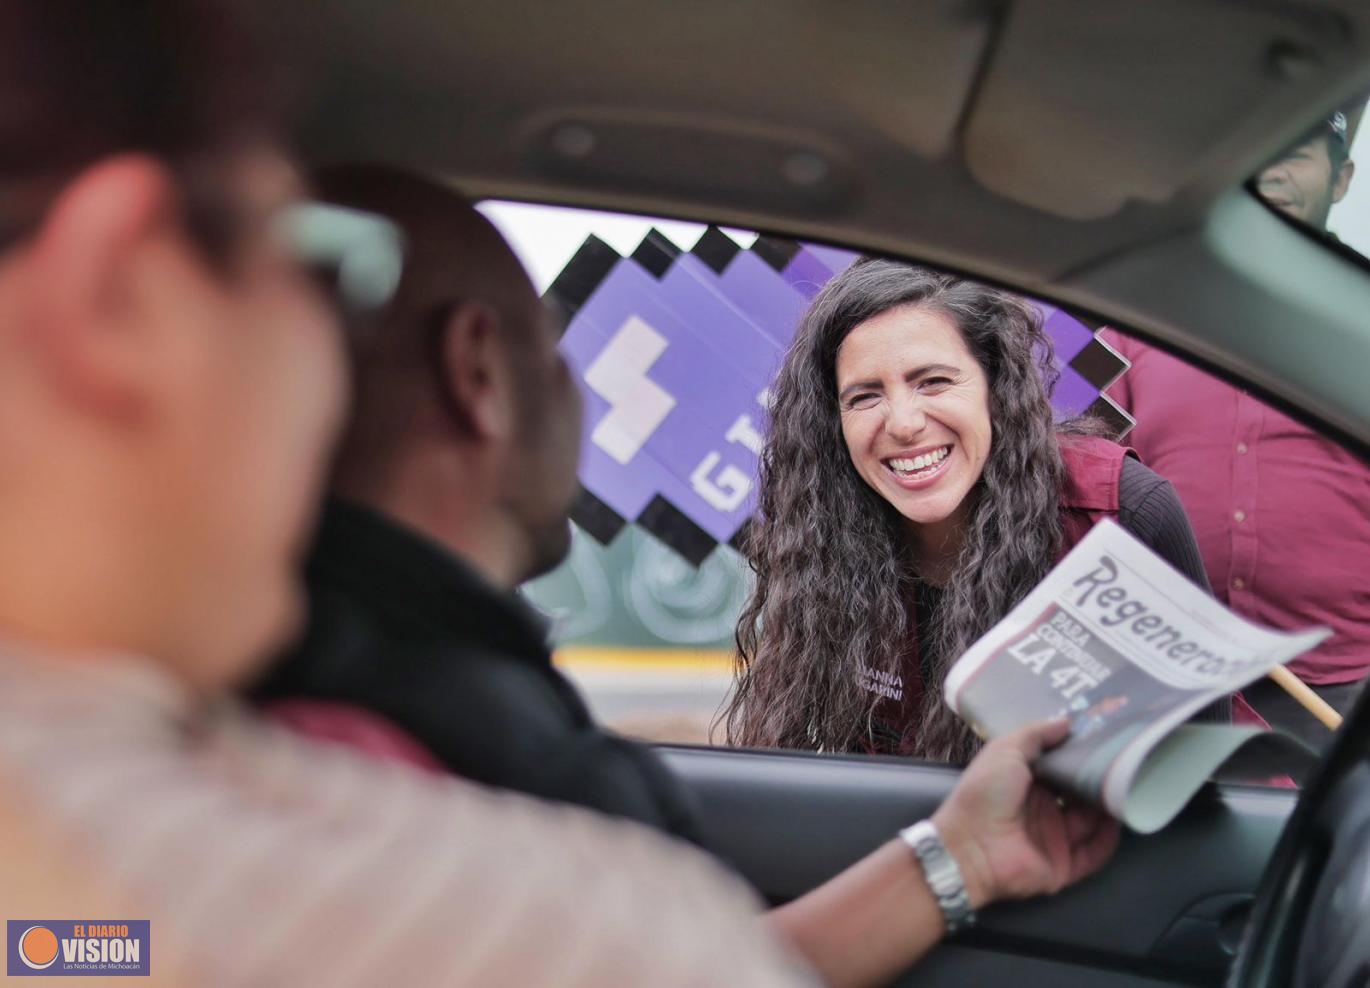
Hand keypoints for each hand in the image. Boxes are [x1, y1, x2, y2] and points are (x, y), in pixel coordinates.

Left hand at [931, 719, 1119, 909]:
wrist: (969, 846)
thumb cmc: (984, 793)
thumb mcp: (1004, 752)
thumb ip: (1035, 735)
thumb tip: (1066, 721)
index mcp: (1026, 782)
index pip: (1062, 767)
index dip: (1080, 754)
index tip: (1105, 738)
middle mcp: (1042, 809)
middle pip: (1081, 793)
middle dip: (1100, 780)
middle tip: (1127, 761)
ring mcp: (1054, 838)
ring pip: (1091, 822)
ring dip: (1109, 806)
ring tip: (1131, 786)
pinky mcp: (1063, 866)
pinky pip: (1094, 853)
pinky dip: (1108, 839)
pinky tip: (1121, 820)